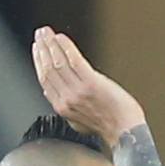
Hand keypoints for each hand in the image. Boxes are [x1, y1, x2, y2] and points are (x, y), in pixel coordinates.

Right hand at [29, 26, 146, 144]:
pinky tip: (62, 38)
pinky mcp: (92, 83)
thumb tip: (55, 93)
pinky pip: (74, 60)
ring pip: (58, 62)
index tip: (37, 48)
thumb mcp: (80, 121)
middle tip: (40, 34)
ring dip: (51, 44)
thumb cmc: (111, 127)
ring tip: (47, 32)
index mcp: (62, 107)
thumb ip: (67, 106)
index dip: (39, 61)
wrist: (127, 133)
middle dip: (42, 49)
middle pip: (48, 68)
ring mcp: (78, 90)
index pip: (44, 79)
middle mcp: (66, 98)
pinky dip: (66, 47)